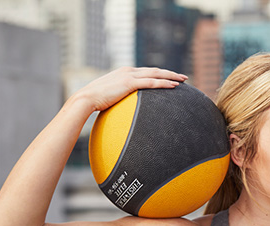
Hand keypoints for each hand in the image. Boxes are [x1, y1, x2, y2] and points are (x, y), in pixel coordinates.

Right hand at [73, 67, 187, 112]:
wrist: (85, 99)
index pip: (147, 72)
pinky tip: (174, 86)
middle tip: (183, 77)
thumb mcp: (110, 98)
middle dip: (170, 73)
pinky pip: (151, 82)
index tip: (171, 78)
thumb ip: (120, 99)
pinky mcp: (129, 83)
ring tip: (183, 80)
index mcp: (124, 72)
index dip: (160, 74)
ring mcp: (129, 76)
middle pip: (155, 70)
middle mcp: (128, 71)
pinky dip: (163, 83)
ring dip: (171, 76)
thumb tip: (125, 111)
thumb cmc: (95, 101)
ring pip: (156, 74)